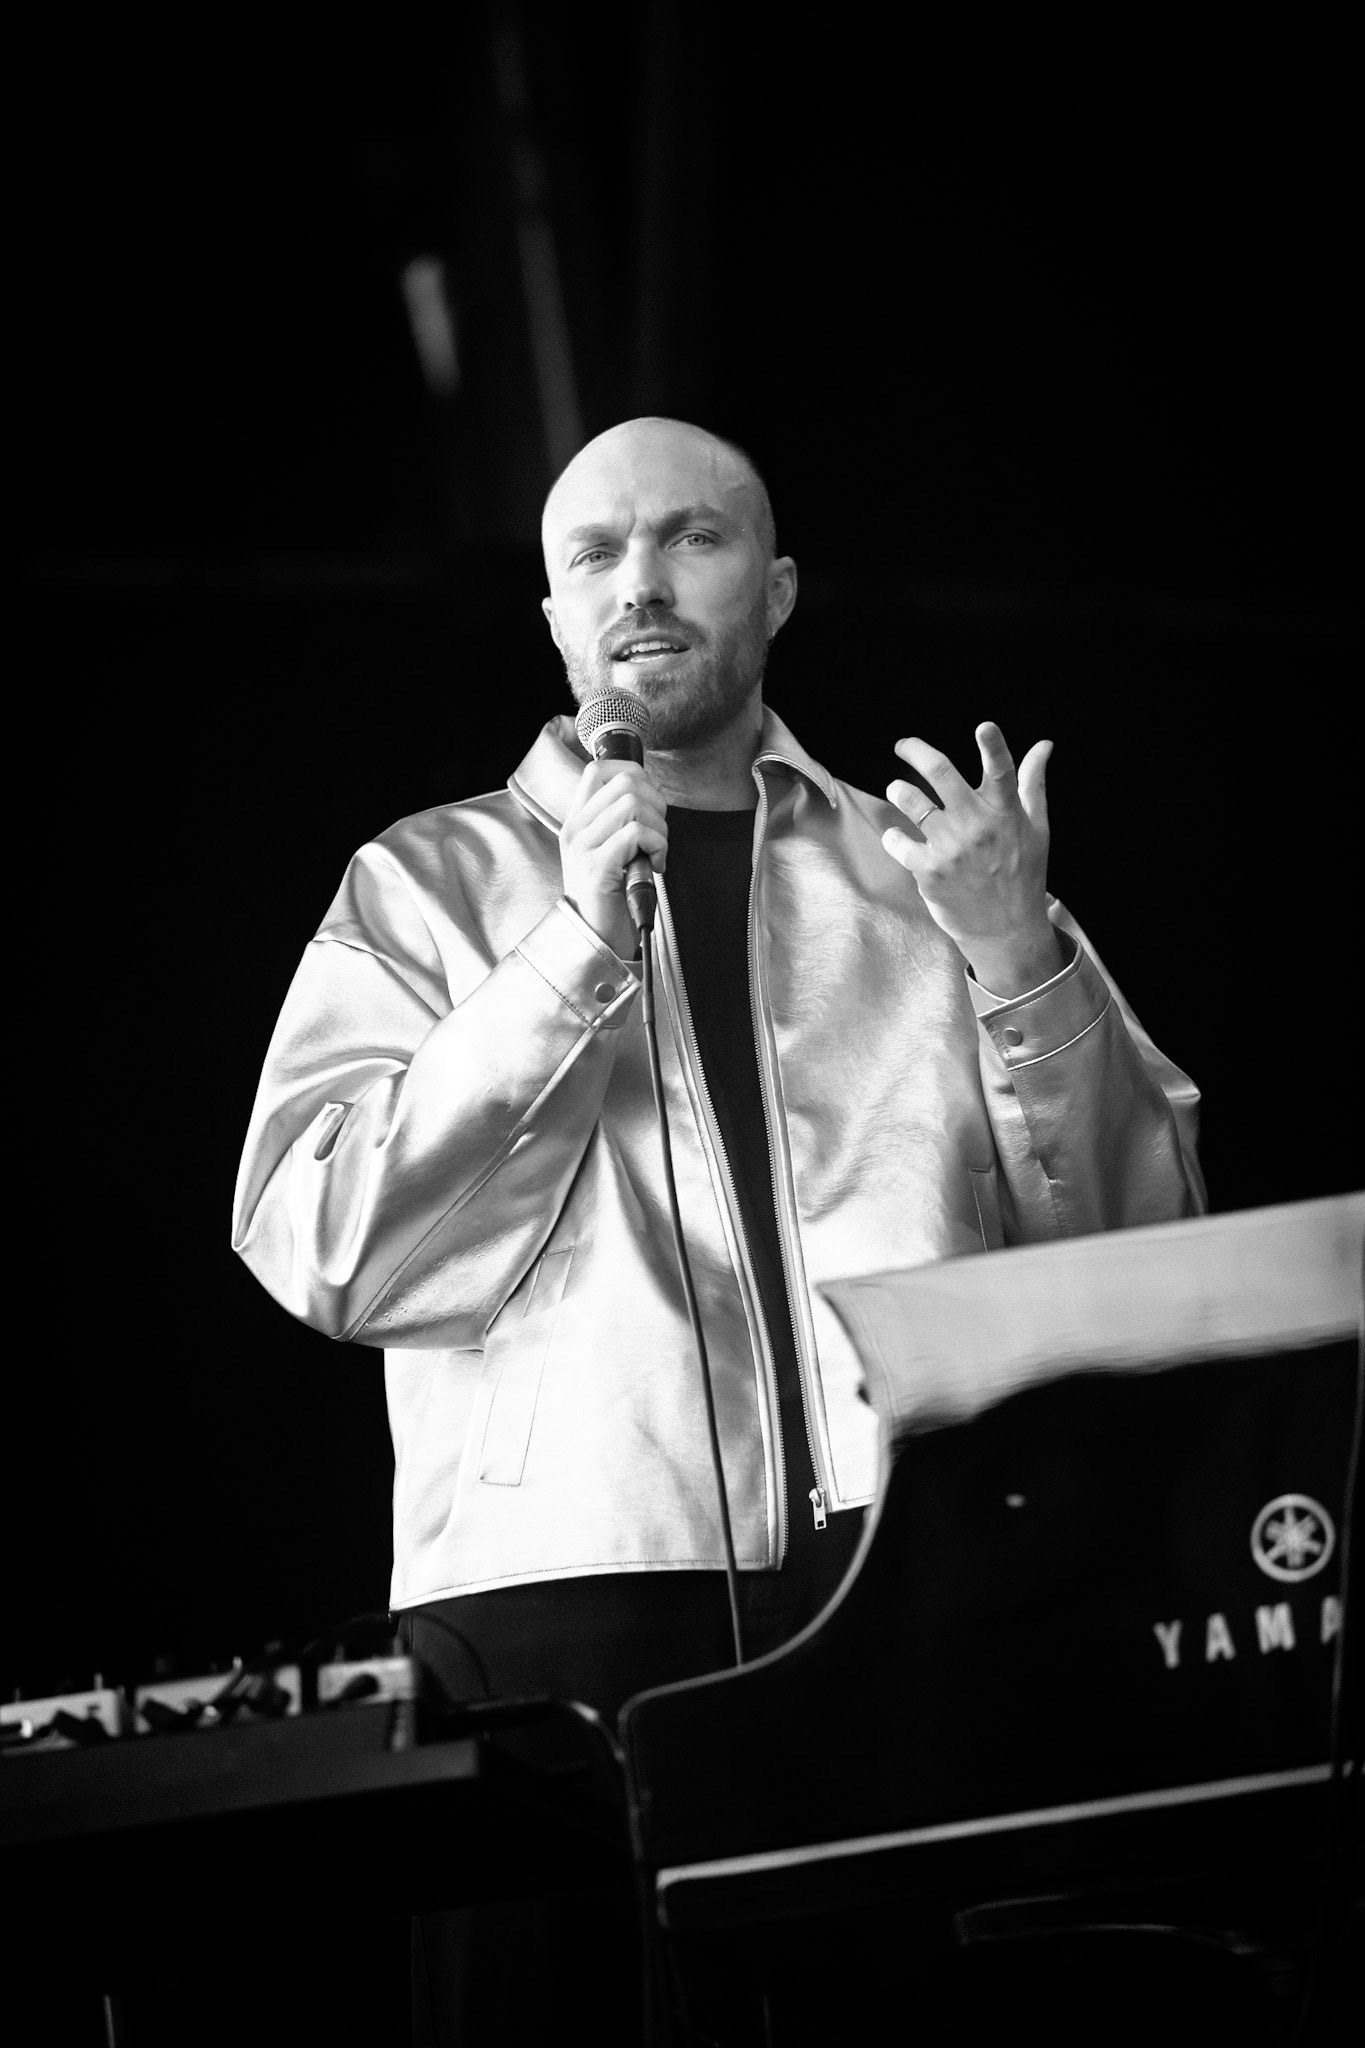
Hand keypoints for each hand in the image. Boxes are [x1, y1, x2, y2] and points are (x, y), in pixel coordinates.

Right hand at [560, 758, 667, 958]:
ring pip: (633, 803)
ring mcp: (583, 847)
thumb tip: (651, 794)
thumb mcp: (608, 851)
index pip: (599, 769)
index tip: (649, 801)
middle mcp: (575, 829)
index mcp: (577, 821)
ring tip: (655, 851)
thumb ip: (619, 821)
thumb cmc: (610, 897)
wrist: (596, 939)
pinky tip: (654, 865)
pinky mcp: (598, 866)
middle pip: (624, 781)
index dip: (633, 773)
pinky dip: (658, 846)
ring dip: (658, 827)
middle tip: (657, 832)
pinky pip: (637, 833)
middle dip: (655, 802)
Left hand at [882, 721, 1061, 996]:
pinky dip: (894, 837)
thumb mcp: (1036, 828)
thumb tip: (1043, 745)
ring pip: (911, 801)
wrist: (1005, 930)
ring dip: (899, 790)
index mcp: (1005, 812)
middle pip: (940, 772)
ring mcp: (950, 848)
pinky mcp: (928, 871)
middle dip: (915, 750)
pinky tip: (900, 838)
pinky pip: (897, 841)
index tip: (984, 727)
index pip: (1001, 772)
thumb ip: (1032, 783)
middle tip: (903, 745)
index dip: (993, 747)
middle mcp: (976, 825)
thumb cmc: (1022, 873)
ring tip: (898, 791)